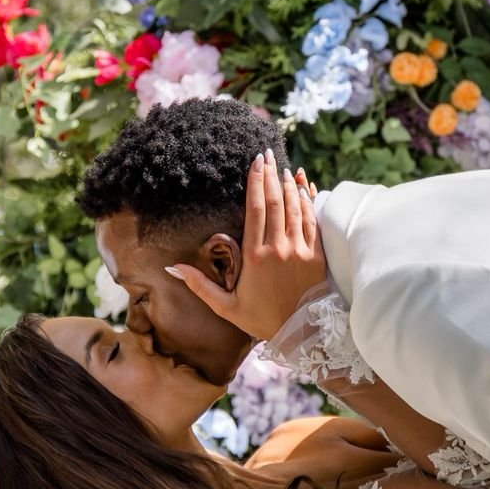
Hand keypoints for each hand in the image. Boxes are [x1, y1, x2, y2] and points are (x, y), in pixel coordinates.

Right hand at [166, 149, 326, 340]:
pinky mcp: (317, 255)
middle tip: (268, 154)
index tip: (255, 162)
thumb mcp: (226, 307)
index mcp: (255, 257)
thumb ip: (199, 285)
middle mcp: (279, 248)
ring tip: (283, 167)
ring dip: (289, 185)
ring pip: (295, 208)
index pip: (255, 210)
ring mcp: (301, 250)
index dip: (255, 183)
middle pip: (275, 202)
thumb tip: (172, 268)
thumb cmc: (262, 320)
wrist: (302, 334)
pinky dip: (308, 201)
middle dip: (271, 175)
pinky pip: (312, 221)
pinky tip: (304, 187)